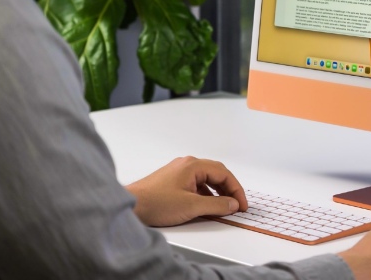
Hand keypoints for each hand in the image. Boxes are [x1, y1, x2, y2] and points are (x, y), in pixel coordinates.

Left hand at [125, 156, 247, 226]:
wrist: (129, 206)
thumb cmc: (155, 203)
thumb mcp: (191, 206)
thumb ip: (216, 205)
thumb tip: (232, 204)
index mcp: (193, 165)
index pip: (224, 173)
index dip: (236, 189)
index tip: (241, 204)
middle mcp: (187, 164)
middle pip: (216, 173)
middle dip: (229, 189)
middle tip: (236, 205)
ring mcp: (179, 171)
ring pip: (206, 179)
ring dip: (217, 192)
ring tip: (223, 207)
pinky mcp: (172, 180)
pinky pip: (196, 183)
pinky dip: (205, 193)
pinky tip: (205, 205)